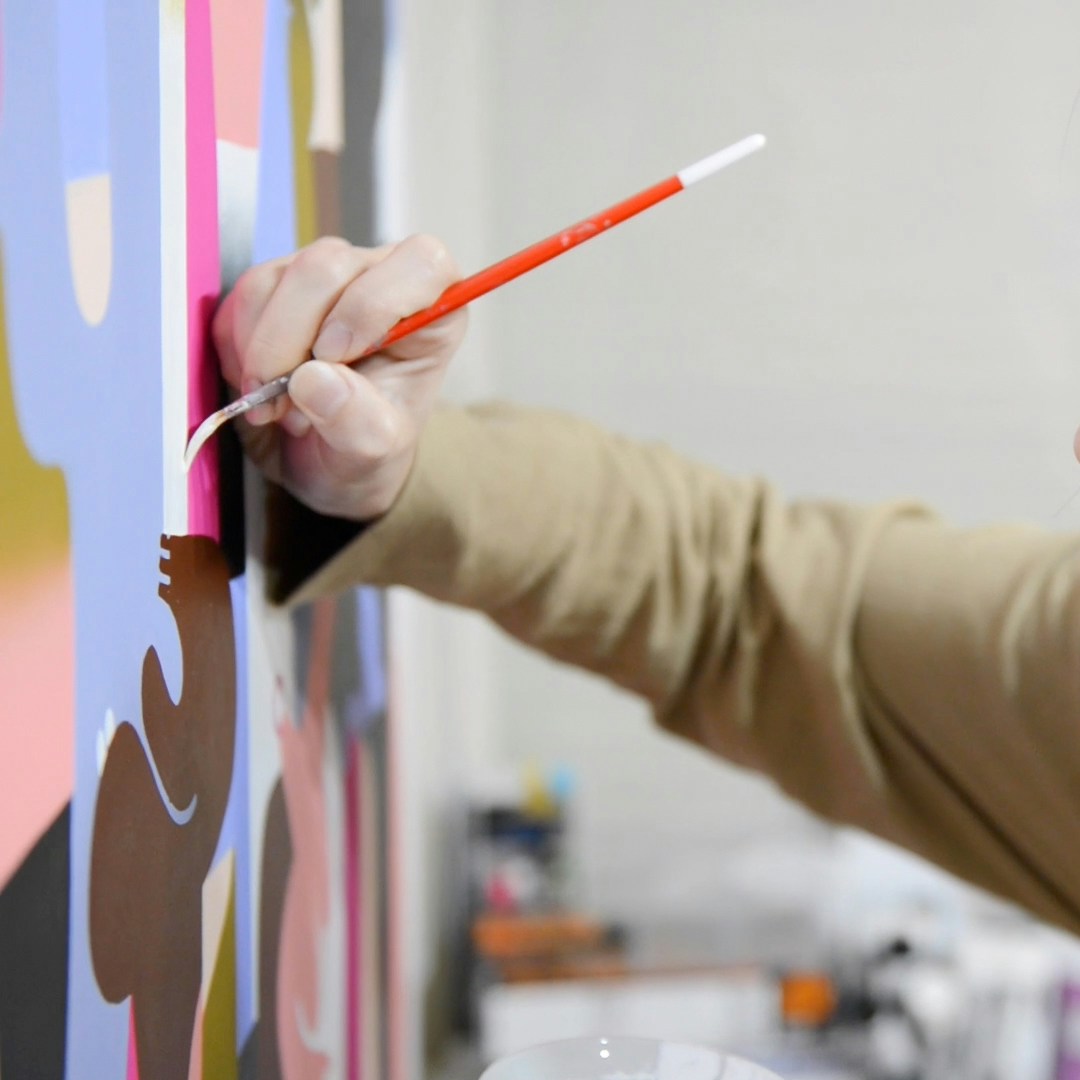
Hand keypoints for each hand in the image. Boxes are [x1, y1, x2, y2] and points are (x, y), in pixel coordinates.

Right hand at [213, 233, 466, 520]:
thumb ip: (356, 421)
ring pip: (275, 278)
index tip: (335, 356)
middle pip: (327, 266)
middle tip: (286, 401)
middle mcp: (380, 278)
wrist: (322, 465)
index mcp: (433, 310)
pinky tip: (260, 387)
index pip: (422, 262)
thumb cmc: (363, 450)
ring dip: (262, 350)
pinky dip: (239, 348)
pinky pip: (242, 296)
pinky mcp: (276, 286)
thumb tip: (312, 379)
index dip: (371, 303)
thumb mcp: (371, 453)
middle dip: (292, 338)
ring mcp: (325, 278)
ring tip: (278, 406)